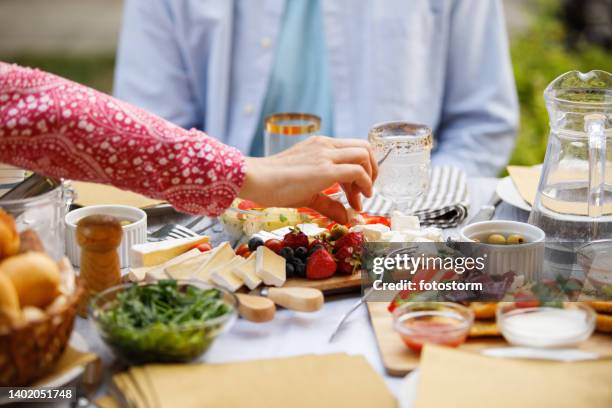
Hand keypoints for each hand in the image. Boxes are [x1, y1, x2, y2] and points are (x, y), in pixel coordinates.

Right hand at [239, 136, 377, 223]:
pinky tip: (357, 200)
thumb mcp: (307, 194)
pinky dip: (364, 185)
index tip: (356, 194)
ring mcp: (326, 155)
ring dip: (369, 177)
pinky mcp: (325, 169)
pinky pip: (356, 171)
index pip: (353, 150)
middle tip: (365, 193)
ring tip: (361, 198)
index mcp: (321, 145)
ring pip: (364, 155)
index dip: (362, 171)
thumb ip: (328, 204)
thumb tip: (346, 218)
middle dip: (372, 170)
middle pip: (365, 147)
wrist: (256, 179)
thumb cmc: (274, 185)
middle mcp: (326, 145)